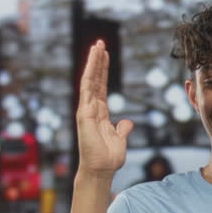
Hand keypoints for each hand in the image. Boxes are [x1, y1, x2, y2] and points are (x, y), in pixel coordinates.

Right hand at [76, 40, 133, 177]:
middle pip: (95, 80)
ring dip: (93, 63)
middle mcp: (91, 109)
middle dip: (97, 61)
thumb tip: (127, 122)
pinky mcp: (84, 113)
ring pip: (90, 81)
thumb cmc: (108, 158)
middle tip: (100, 43)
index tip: (105, 55)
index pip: (101, 87)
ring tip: (97, 45)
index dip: (103, 71)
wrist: (101, 170)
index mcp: (100, 113)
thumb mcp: (120, 140)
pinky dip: (90, 74)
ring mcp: (86, 110)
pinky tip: (93, 61)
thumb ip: (123, 129)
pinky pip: (88, 89)